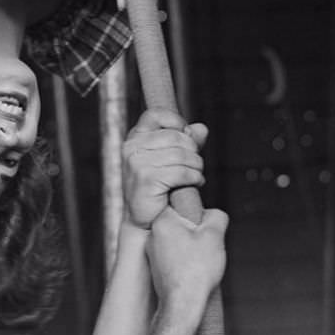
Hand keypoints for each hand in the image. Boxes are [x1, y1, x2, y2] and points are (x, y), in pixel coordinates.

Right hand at [123, 109, 206, 229]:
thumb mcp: (171, 160)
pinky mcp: (146, 179)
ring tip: (197, 175)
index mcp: (135, 138)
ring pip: (181, 155)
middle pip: (176, 136)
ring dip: (197, 166)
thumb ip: (186, 142)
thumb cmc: (158, 188)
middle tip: (196, 165)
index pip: (156, 114)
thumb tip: (201, 128)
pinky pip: (181, 172)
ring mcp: (137, 163)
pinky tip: (196, 183)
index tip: (186, 137)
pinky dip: (195, 177)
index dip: (176, 122)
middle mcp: (132, 147)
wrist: (145, 220)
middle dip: (193, 151)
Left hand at [148, 207, 227, 310]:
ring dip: (191, 246)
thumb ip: (216, 216)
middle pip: (180, 221)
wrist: (182, 305)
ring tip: (200, 260)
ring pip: (178, 239)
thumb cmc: (196, 271)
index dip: (197, 212)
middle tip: (205, 245)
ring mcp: (152, 251)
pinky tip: (194, 270)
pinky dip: (185, 259)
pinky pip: (174, 254)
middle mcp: (152, 233)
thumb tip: (213, 214)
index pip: (180, 202)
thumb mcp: (214, 236)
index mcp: (163, 220)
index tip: (204, 225)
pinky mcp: (155, 266)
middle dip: (196, 231)